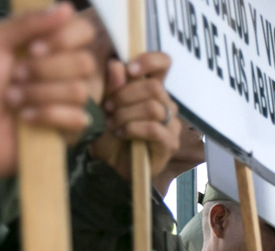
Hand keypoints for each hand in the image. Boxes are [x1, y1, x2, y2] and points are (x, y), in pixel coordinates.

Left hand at [0, 3, 98, 192]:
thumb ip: (26, 22)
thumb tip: (65, 7)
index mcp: (49, 44)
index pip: (84, 31)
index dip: (64, 38)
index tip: (33, 47)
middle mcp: (66, 69)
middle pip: (85, 62)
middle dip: (45, 70)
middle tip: (16, 75)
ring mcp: (71, 100)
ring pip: (79, 91)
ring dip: (38, 94)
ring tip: (14, 99)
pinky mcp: (72, 128)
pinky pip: (77, 117)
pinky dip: (45, 116)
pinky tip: (26, 118)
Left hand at [86, 53, 176, 179]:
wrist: (107, 165)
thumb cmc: (107, 133)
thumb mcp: (103, 104)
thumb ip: (112, 85)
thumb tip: (117, 64)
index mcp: (151, 89)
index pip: (164, 64)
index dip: (150, 60)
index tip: (130, 69)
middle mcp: (166, 104)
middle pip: (154, 87)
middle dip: (126, 96)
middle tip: (108, 107)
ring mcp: (171, 125)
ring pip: (153, 108)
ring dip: (127, 114)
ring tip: (112, 123)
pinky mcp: (170, 144)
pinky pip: (154, 129)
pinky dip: (133, 129)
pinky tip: (121, 133)